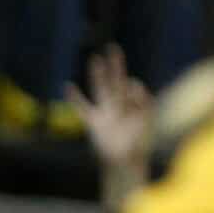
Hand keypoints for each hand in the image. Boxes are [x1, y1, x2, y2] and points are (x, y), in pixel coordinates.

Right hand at [65, 45, 153, 177]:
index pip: (135, 89)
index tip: (135, 95)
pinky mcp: (94, 123)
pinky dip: (74, 98)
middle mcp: (119, 107)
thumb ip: (144, 102)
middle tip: (113, 48)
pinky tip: (67, 85)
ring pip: (100, 89)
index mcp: (134, 106)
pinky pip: (82, 108)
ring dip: (98, 75)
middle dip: (115, 66)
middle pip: (116, 82)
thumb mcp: (147, 121)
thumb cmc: (139, 146)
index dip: (136, 91)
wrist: (125, 164)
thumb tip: (134, 84)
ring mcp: (105, 113)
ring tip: (96, 59)